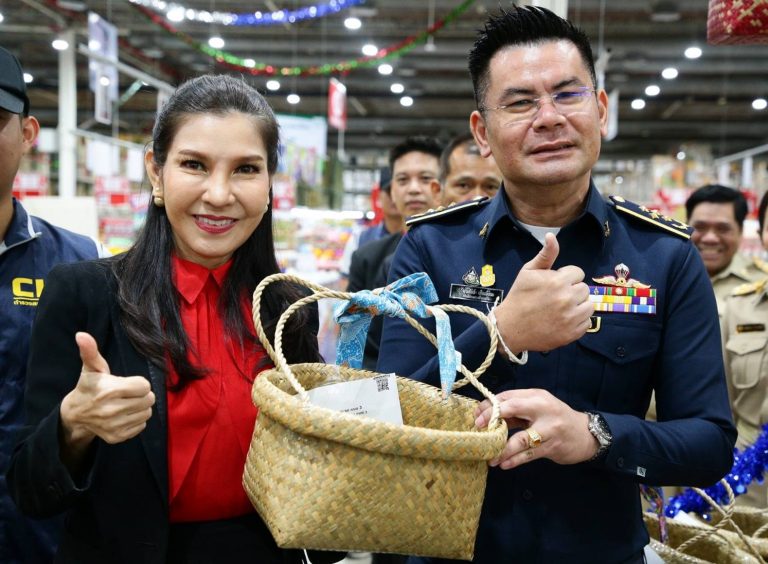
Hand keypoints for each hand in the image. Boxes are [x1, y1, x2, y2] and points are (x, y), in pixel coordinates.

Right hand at [60, 332, 155, 449]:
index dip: (139, 383)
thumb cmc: (90, 386)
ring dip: (141, 407)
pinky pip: (142, 425)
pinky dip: (137, 419)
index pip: (144, 386)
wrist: (76, 414)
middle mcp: (111, 410)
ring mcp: (114, 426)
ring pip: (147, 413)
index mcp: (108, 391)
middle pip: (149, 400)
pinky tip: (124, 414)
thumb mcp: (91, 368)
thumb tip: (81, 335)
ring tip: (127, 403)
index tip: (128, 383)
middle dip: (142, 395)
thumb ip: (91, 351)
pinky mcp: (117, 437)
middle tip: (129, 393)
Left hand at [474, 389, 597, 468]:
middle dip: (492, 419)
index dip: (489, 406)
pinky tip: (504, 464)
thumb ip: (516, 410)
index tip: (476, 417)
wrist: (586, 434)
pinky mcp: (553, 446)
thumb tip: (486, 415)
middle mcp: (542, 409)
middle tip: (479, 430)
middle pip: (512, 409)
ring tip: (490, 457)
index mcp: (536, 396)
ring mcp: (549, 429)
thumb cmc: (555, 419)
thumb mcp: (537, 408)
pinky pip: (529, 454)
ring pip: (521, 438)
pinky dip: (515, 460)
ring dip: (502, 449)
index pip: (508, 397)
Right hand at [494, 233, 591, 352]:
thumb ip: (545, 254)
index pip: (578, 273)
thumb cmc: (519, 296)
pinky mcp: (573, 333)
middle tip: (555, 298)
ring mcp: (571, 317)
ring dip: (578, 306)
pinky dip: (578, 322)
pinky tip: (563, 320)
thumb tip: (551, 235)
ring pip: (589, 305)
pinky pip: (587, 322)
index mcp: (558, 281)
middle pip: (584, 289)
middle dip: (572, 291)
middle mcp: (567, 298)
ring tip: (561, 309)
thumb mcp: (528, 272)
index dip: (566, 277)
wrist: (510, 327)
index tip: (554, 285)